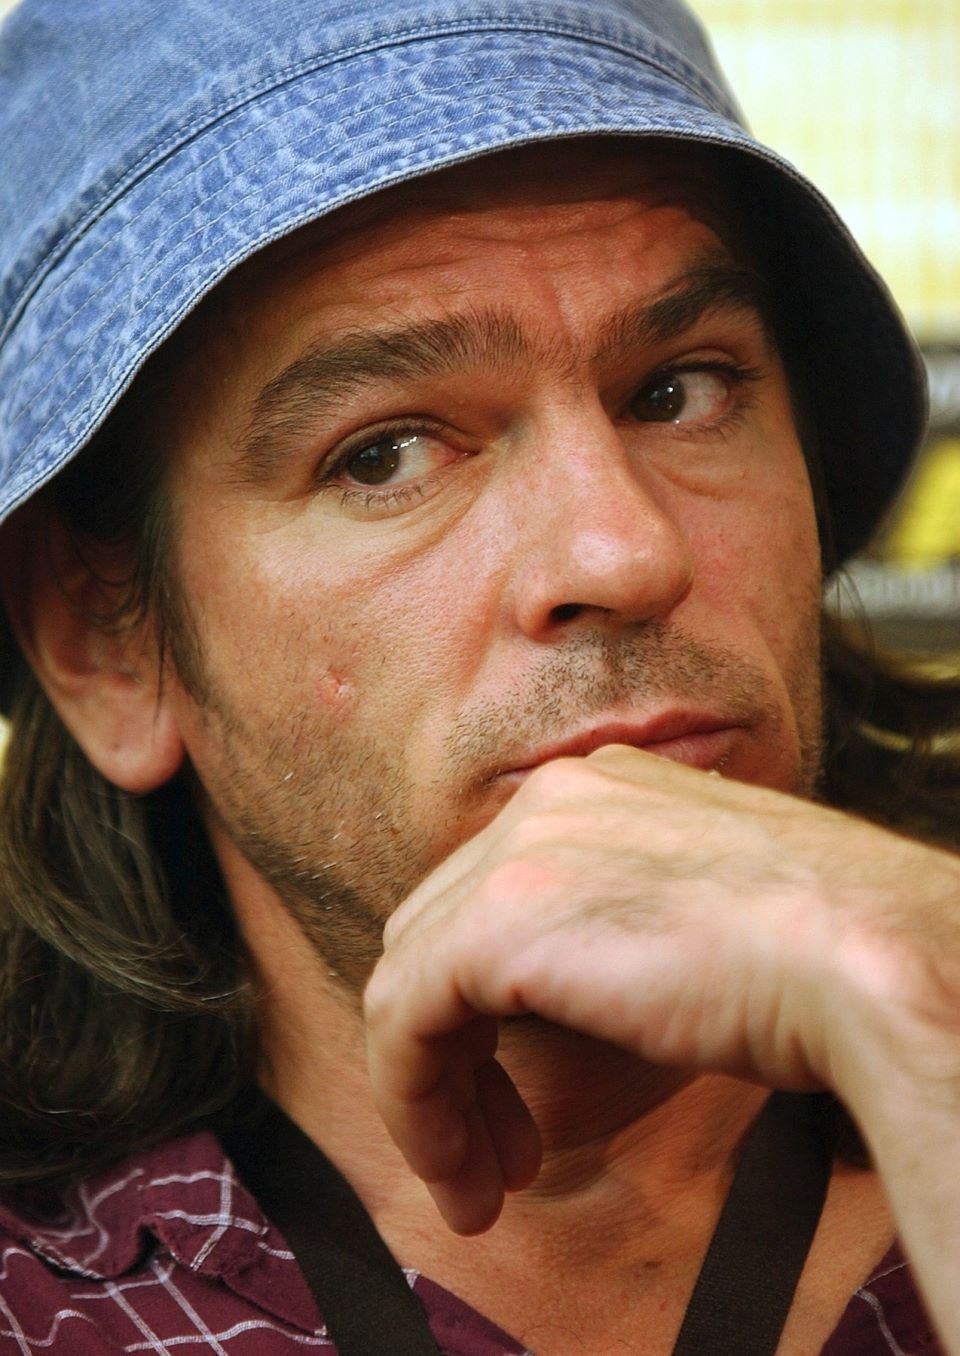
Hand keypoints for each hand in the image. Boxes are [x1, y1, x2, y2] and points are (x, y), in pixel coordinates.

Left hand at [363, 746, 959, 1244]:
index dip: (488, 1005)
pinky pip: (404, 1019)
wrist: (866, 959)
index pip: (494, 897)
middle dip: (455, 1056)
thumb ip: (623, 928)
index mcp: (599, 792)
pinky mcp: (500, 922)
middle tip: (497, 1150)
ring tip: (475, 1183)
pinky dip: (416, 1106)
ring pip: (412, 981)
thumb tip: (587, 989)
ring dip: (432, 1098)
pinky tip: (462, 1171)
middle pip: (442, 935)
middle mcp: (549, 803)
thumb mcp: (699, 921)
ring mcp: (521, 855)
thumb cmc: (819, 959)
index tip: (517, 1096)